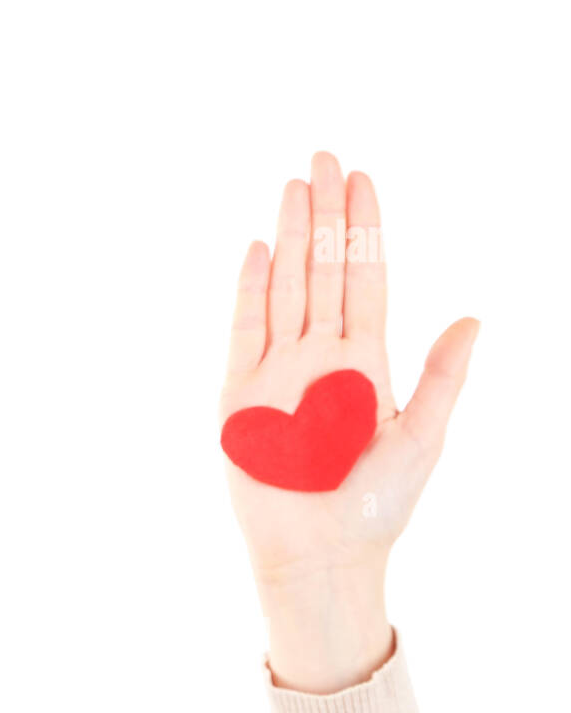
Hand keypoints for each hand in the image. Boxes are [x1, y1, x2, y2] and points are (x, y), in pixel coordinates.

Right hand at [222, 152, 476, 692]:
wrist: (318, 555)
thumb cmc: (375, 506)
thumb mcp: (423, 439)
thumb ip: (443, 376)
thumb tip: (473, 316)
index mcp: (366, 361)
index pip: (366, 278)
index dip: (365, 228)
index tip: (362, 178)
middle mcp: (320, 356)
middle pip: (323, 269)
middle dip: (325, 214)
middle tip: (323, 157)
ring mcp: (276, 370)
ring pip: (285, 287)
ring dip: (290, 237)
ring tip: (293, 186)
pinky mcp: (239, 393)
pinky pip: (244, 330)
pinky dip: (250, 290)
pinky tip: (258, 248)